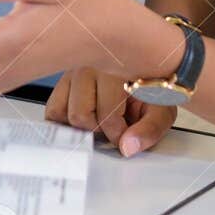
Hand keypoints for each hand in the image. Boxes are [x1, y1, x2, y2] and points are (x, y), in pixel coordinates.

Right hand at [46, 67, 176, 157]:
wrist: (147, 67)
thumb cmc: (152, 88)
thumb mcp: (161, 109)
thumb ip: (149, 130)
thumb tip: (127, 147)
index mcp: (116, 70)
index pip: (106, 116)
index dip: (118, 135)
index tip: (126, 135)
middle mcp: (89, 66)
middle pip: (79, 115)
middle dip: (98, 129)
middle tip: (113, 126)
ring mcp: (72, 71)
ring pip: (62, 112)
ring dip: (80, 124)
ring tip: (99, 120)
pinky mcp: (62, 80)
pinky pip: (53, 108)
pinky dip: (65, 120)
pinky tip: (84, 118)